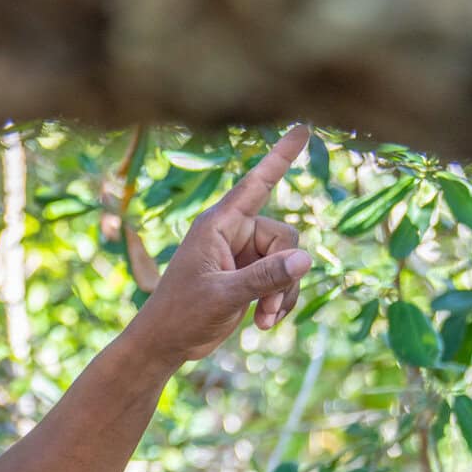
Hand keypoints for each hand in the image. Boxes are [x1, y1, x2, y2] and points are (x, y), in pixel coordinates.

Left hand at [126, 125, 313, 364]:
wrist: (165, 343)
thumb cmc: (181, 314)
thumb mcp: (224, 296)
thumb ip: (264, 277)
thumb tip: (305, 259)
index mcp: (217, 225)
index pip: (255, 184)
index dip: (280, 157)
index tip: (303, 128)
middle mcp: (232, 233)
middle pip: (285, 238)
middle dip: (285, 274)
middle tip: (268, 307)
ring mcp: (242, 255)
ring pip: (288, 261)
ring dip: (283, 293)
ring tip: (264, 320)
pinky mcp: (248, 275)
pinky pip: (282, 278)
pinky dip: (279, 300)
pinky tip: (265, 322)